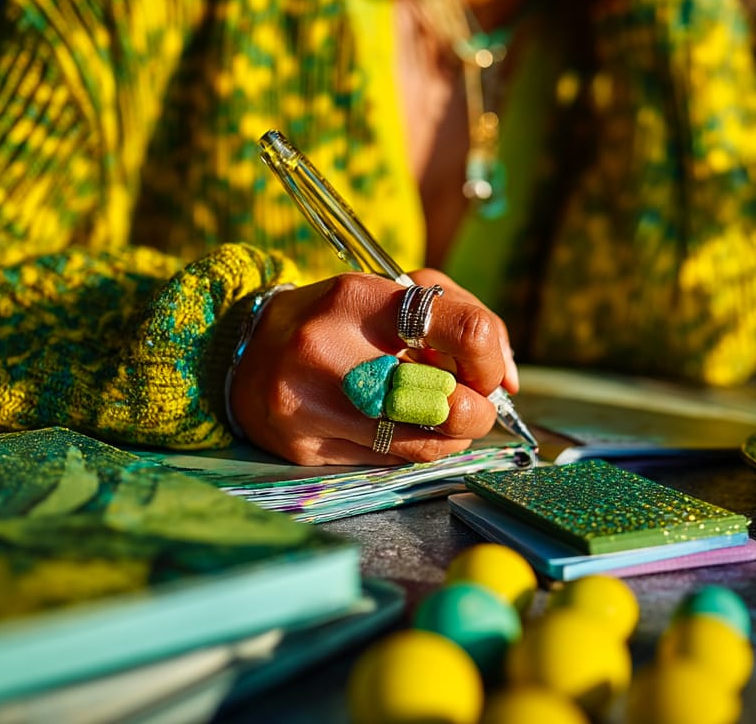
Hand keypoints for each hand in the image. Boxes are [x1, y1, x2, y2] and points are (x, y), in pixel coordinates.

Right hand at [228, 271, 517, 465]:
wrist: (247, 351)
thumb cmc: (339, 320)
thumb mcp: (393, 293)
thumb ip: (463, 318)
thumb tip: (509, 382)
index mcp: (360, 298)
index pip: (465, 330)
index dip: (490, 360)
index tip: (484, 370)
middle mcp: (330, 350)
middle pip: (449, 404)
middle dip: (476, 410)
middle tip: (468, 402)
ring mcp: (313, 406)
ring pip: (424, 445)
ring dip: (450, 437)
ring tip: (435, 416)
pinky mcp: (305, 448)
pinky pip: (388, 463)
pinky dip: (410, 449)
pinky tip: (395, 428)